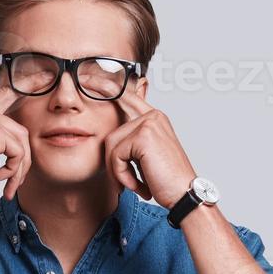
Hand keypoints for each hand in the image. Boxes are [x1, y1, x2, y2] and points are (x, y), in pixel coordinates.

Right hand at [0, 83, 30, 204]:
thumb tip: (21, 136)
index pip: (7, 93)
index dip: (27, 85)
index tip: (45, 76)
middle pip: (20, 129)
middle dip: (25, 157)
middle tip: (21, 178)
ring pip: (22, 142)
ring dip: (19, 168)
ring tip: (9, 183)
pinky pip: (18, 152)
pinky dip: (12, 170)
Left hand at [102, 81, 196, 208]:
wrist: (184, 195)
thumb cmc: (166, 180)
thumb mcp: (146, 157)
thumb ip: (131, 142)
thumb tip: (109, 137)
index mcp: (154, 118)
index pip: (126, 95)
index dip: (107, 86)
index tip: (88, 78)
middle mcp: (153, 116)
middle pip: (112, 130)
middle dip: (110, 159)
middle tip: (102, 136)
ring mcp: (148, 123)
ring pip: (112, 145)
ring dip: (118, 172)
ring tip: (135, 185)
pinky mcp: (143, 135)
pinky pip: (117, 155)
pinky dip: (123, 175)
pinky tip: (138, 185)